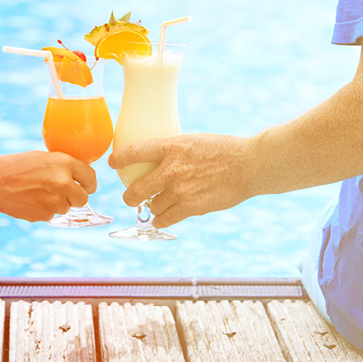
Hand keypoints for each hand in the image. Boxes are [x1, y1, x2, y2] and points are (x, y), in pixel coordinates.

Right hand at [0, 151, 96, 221]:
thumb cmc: (16, 166)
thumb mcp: (43, 158)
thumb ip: (63, 167)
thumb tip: (80, 177)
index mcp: (65, 163)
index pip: (90, 177)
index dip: (88, 183)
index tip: (86, 186)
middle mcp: (63, 182)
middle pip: (83, 198)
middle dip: (76, 197)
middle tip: (65, 193)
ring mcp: (55, 200)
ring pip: (66, 208)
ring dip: (58, 203)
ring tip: (38, 193)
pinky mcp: (45, 214)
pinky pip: (52, 214)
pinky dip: (44, 210)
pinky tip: (30, 200)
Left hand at [109, 133, 253, 228]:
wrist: (249, 165)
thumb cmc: (225, 149)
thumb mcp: (195, 140)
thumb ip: (176, 150)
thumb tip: (163, 158)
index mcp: (172, 147)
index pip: (135, 152)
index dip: (119, 159)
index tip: (113, 163)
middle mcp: (172, 169)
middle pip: (136, 189)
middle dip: (129, 196)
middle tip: (129, 198)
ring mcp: (181, 189)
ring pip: (153, 206)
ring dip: (151, 209)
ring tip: (153, 208)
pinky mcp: (192, 206)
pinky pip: (167, 218)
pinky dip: (161, 221)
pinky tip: (160, 220)